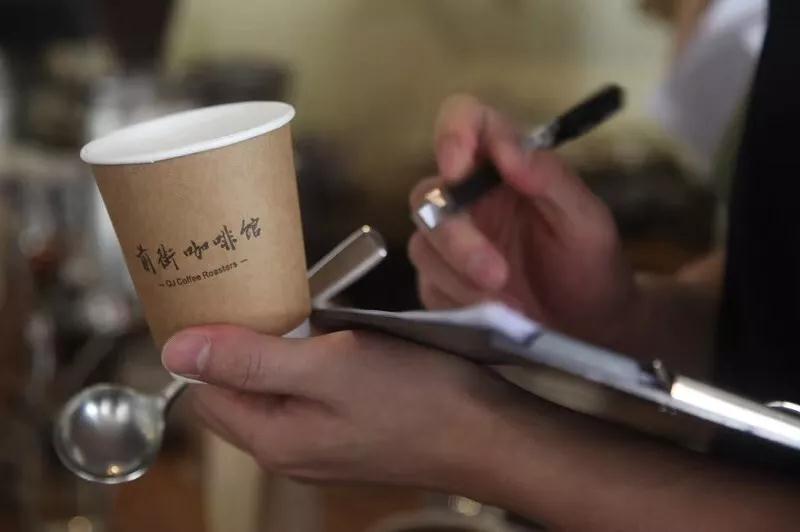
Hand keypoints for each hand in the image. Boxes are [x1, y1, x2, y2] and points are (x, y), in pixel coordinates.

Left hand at [161, 326, 534, 488]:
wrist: (489, 433)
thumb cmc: (417, 399)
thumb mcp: (329, 366)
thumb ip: (250, 358)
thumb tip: (176, 351)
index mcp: (273, 439)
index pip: (204, 391)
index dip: (207, 344)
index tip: (226, 300)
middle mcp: (289, 451)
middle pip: (238, 391)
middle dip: (245, 344)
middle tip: (270, 301)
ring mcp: (320, 446)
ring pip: (274, 390)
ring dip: (280, 349)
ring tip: (305, 315)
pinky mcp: (347, 434)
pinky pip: (307, 395)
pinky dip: (310, 364)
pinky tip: (335, 340)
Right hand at [409, 94, 639, 345]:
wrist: (589, 331)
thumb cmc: (591, 265)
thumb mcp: (585, 219)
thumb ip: (549, 176)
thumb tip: (507, 146)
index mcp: (502, 166)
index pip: (465, 121)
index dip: (453, 133)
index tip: (458, 167)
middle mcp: (468, 197)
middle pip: (429, 196)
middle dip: (458, 239)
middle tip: (497, 275)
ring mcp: (449, 242)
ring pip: (423, 245)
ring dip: (462, 279)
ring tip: (511, 307)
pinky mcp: (440, 283)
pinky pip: (428, 286)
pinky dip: (459, 303)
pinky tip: (494, 315)